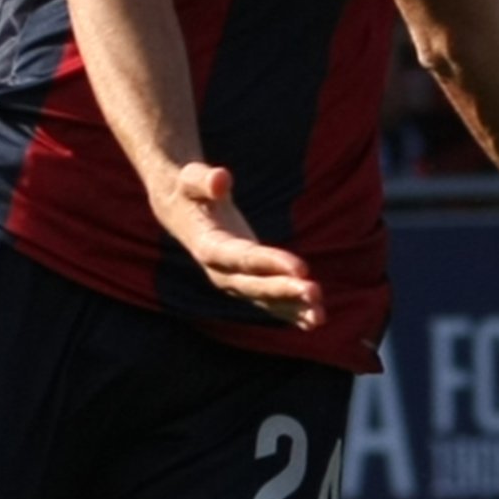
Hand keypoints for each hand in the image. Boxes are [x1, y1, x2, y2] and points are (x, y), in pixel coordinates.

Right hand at [156, 163, 324, 323]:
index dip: (271, 263)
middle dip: (285, 291)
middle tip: (315, 294)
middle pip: (254, 285)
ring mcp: (231, 280)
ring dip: (291, 308)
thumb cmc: (189, 189)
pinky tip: (312, 320)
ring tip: (320, 317)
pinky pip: (266, 300)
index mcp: (207, 246)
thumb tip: (221, 179)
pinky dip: (289, 311)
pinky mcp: (243, 281)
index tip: (302, 268)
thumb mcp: (192, 179)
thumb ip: (206, 180)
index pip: (242, 258)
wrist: (178, 209)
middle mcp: (219, 271)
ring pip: (262, 299)